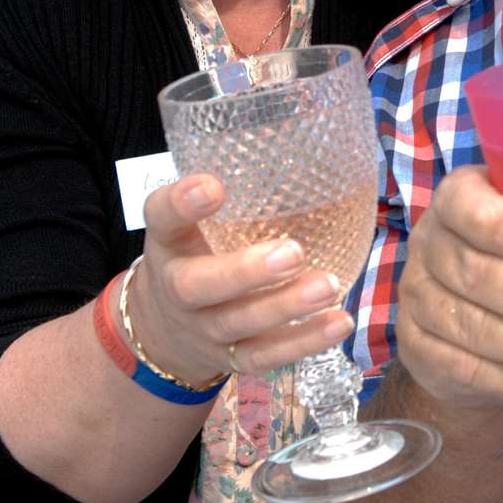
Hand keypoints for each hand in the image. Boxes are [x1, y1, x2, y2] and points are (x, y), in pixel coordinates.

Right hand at [126, 174, 353, 383]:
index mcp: (168, 243)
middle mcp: (179, 289)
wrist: (164, 330)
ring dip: (287, 308)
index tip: (213, 187)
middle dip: (247, 272)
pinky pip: (265, 356)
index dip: (183, 203)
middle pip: (201, 286)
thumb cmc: (195, 254)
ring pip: (240, 324)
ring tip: (328, 286)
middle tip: (293, 252)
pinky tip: (339, 323)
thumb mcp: (194, 222)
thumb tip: (302, 145)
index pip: (162, 217)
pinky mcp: (232, 358)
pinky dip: (304, 343)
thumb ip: (234, 192)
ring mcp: (205, 329)